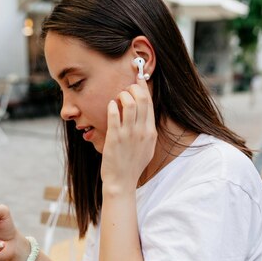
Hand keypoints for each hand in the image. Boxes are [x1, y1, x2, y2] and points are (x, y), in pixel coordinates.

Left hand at [101, 74, 156, 191]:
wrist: (122, 182)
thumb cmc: (131, 165)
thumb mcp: (146, 148)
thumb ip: (146, 131)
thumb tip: (144, 115)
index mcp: (150, 132)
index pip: (150, 103)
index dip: (143, 87)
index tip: (138, 78)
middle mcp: (142, 131)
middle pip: (142, 99)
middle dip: (133, 88)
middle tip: (125, 90)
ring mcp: (129, 134)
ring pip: (130, 103)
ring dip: (122, 95)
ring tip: (117, 99)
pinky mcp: (115, 138)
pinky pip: (114, 114)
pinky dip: (112, 106)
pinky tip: (110, 106)